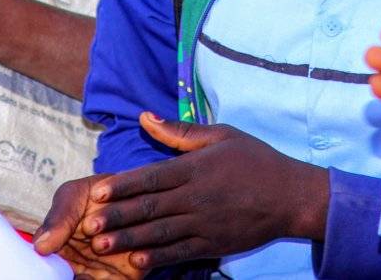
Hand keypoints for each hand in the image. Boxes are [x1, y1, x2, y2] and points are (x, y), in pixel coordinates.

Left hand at [36, 115, 327, 271]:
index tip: (96, 192)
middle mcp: (197, 197)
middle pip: (150, 208)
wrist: (292, 196)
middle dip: (117, 216)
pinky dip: (158, 259)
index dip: (122, 185)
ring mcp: (205, 224)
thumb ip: (179, 130)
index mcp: (196, 168)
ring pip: (160, 233)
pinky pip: (181, 253)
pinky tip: (136, 263)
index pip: (152, 177)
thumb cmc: (256, 160)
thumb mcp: (221, 135)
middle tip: (88, 225)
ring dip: (129, 240)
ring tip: (102, 246)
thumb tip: (144, 116)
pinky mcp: (213, 244)